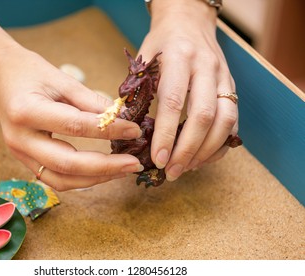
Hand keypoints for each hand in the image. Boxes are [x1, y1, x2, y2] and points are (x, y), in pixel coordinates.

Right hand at [0, 46, 142, 190]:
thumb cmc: (28, 71)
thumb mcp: (61, 79)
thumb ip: (90, 100)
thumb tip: (121, 118)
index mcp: (26, 112)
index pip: (75, 126)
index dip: (109, 130)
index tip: (135, 130)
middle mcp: (19, 139)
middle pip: (67, 164)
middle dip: (105, 167)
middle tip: (134, 164)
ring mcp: (19, 153)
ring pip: (60, 179)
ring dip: (95, 179)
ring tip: (122, 170)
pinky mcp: (24, 159)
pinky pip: (54, 178)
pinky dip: (80, 179)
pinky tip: (101, 172)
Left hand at [139, 0, 238, 180]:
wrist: (190, 20)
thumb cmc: (162, 42)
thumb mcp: (143, 59)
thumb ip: (136, 91)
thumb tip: (125, 130)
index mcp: (179, 58)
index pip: (174, 102)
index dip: (166, 135)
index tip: (157, 159)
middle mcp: (206, 67)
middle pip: (204, 116)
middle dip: (188, 150)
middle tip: (172, 171)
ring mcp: (224, 77)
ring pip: (225, 121)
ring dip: (206, 151)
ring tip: (187, 168)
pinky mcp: (232, 86)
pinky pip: (233, 121)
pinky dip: (220, 144)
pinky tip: (203, 157)